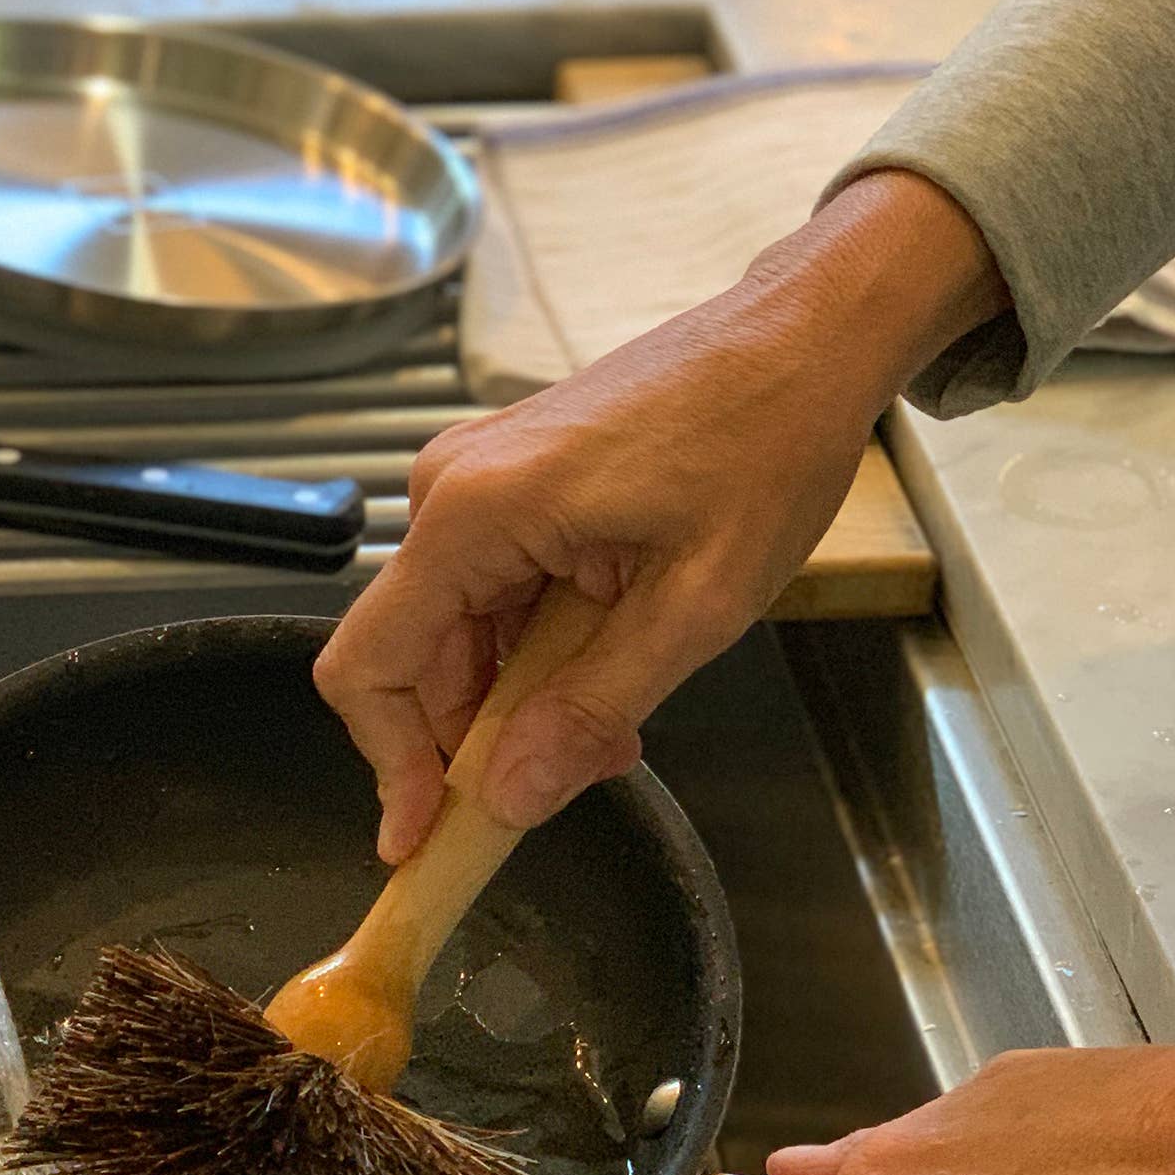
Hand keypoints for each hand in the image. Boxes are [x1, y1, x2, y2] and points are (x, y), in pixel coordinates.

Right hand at [314, 170, 1005, 861]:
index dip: (387, 763)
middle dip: (477, 739)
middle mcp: (450, 491)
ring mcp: (475, 482)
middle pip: (414, 659)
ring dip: (516, 700)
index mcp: (474, 513)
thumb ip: (592, 707)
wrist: (804, 339)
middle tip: (571, 778)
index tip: (425, 835)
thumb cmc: (765, 445)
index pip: (371, 664)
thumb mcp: (695, 605)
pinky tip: (606, 663)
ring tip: (612, 726)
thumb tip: (509, 798)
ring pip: (456, 635)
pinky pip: (489, 594)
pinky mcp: (507, 483)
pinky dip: (533, 651)